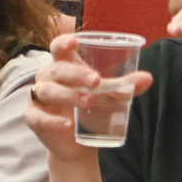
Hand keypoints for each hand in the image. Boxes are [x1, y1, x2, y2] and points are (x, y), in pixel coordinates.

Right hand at [24, 32, 153, 161]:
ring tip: (89, 101)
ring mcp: (38, 97)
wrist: (77, 140)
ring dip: (68, 95)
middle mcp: (48, 77)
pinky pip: (38, 116)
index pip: (58, 47)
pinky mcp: (33, 118)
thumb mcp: (108, 94)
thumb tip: (148, 78)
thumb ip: (125, 85)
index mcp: (64, 65)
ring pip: (48, 91)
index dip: (63, 42)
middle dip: (76, 73)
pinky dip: (52, 121)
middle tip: (96, 81)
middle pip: (57, 69)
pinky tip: (68, 124)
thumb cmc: (90, 106)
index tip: (74, 41)